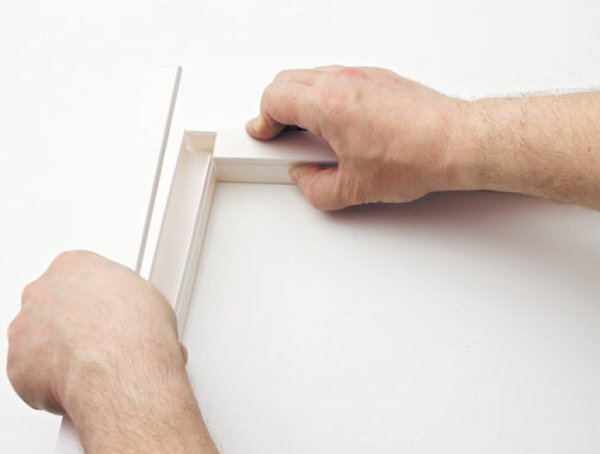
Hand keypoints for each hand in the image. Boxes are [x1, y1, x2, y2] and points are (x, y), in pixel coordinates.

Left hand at [7, 251, 215, 452]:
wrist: (121, 367)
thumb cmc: (136, 329)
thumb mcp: (147, 296)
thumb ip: (126, 299)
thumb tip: (136, 314)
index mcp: (73, 266)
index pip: (79, 277)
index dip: (96, 298)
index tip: (108, 312)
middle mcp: (42, 292)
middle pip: (53, 305)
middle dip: (73, 322)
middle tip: (101, 340)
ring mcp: (25, 328)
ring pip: (39, 341)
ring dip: (61, 352)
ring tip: (96, 366)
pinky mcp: (18, 365)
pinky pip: (34, 376)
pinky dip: (53, 383)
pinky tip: (81, 383)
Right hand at [246, 65, 470, 209]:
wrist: (458, 142)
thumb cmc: (416, 156)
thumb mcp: (355, 189)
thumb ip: (316, 188)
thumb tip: (306, 179)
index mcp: (327, 104)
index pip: (274, 98)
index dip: (262, 120)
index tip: (264, 134)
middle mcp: (343, 81)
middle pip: (288, 81)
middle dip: (277, 108)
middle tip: (281, 134)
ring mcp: (363, 75)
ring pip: (314, 77)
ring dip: (303, 101)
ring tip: (312, 134)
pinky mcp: (381, 78)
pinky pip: (341, 79)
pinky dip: (329, 97)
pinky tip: (341, 126)